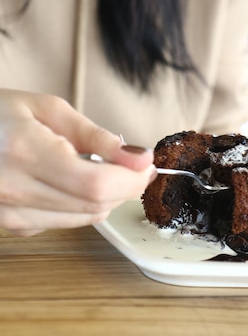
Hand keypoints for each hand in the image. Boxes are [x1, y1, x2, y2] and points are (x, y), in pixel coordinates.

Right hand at [0, 89, 154, 235]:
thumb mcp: (47, 108)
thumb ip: (96, 136)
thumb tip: (138, 157)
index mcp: (25, 151)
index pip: (96, 184)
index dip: (131, 178)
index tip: (146, 164)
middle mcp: (14, 189)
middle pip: (95, 205)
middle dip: (126, 186)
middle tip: (134, 164)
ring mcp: (10, 214)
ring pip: (85, 218)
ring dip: (107, 196)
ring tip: (102, 168)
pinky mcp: (12, 226)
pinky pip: (67, 221)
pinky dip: (82, 204)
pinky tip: (71, 181)